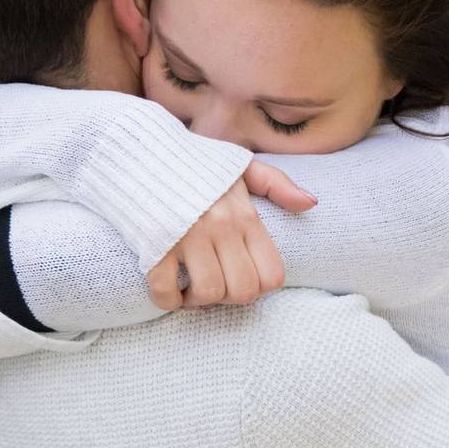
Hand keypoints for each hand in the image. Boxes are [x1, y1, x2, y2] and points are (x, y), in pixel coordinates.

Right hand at [147, 161, 316, 309]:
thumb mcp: (240, 165)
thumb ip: (277, 184)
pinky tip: (165, 290)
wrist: (137, 147)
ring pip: (209, 293)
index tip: (239, 278)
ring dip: (197, 300)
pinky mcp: (154, 242)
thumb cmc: (191, 162)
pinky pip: (165, 290)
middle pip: (243, 291)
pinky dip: (166, 300)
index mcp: (245, 214)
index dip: (258, 287)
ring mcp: (188, 235)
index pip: (272, 275)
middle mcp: (222, 227)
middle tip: (212, 285)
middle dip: (228, 298)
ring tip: (188, 287)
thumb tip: (311, 203)